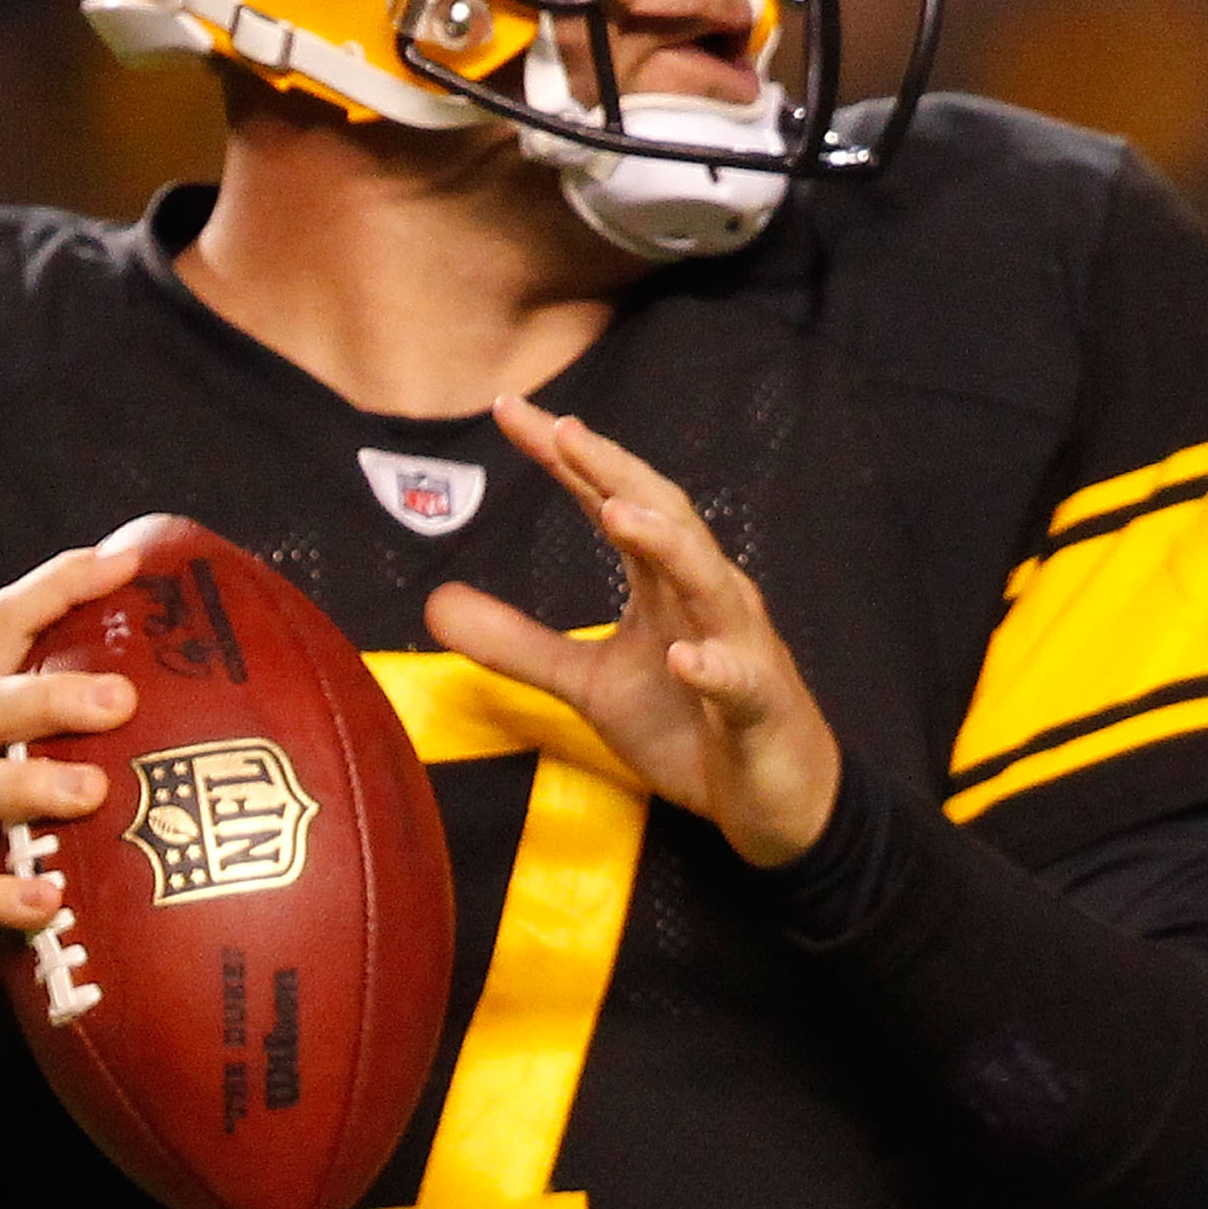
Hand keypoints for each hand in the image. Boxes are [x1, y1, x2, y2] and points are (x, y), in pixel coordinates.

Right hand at [0, 543, 141, 1006]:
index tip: (127, 564)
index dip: (59, 587)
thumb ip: (79, 729)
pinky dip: (3, 898)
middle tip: (124, 700)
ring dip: (33, 784)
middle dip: (54, 696)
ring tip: (94, 790)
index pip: (7, 625)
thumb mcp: (15, 761)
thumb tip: (206, 701)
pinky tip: (46, 903)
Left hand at [425, 399, 840, 867]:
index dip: (565, 457)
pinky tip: (683, 659)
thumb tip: (436, 604)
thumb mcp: (590, 684)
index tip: (510, 410)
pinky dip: (712, 666)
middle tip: (561, 429)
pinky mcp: (758, 706)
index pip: (612, 500)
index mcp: (664, 581)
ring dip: (665, 544)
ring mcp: (739, 646)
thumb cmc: (689, 726)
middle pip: (664, 515)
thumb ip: (519, 643)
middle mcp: (705, 595)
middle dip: (613, 470)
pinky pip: (737, 681)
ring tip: (614, 511)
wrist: (771, 797)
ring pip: (708, 582)